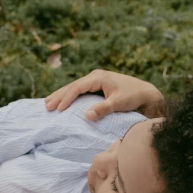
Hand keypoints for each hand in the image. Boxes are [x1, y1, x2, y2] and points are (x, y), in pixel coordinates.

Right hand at [45, 69, 163, 119]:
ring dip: (62, 95)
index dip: (66, 98)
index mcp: (98, 77)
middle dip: (59, 95)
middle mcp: (95, 77)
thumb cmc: (133, 97)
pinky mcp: (99, 86)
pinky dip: (70, 96)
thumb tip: (87, 116)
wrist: (146, 94)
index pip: (77, 87)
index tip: (57, 109)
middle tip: (46, 106)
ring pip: (75, 87)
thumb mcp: (119, 103)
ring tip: (48, 102)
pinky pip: (80, 91)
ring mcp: (97, 81)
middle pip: (73, 86)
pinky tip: (63, 101)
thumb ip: (103, 109)